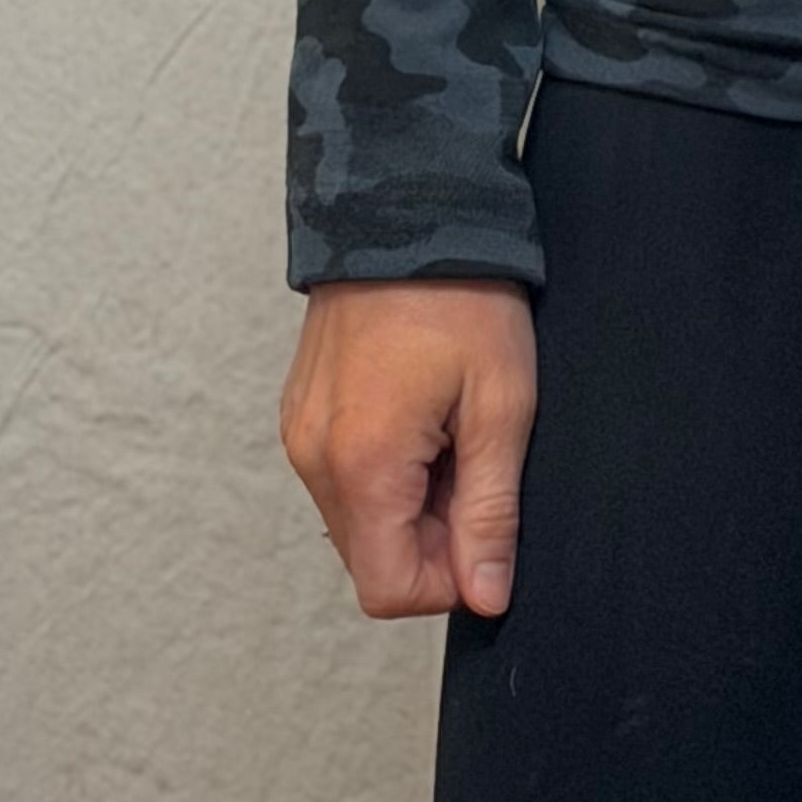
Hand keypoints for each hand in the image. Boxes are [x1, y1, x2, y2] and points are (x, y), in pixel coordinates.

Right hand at [279, 276, 536, 620]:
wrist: (408, 206)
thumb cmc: (462, 298)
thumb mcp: (501, 405)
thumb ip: (490, 512)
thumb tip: (487, 595)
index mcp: (361, 465)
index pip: (389, 589)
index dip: (449, 578)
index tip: (487, 525)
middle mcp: (314, 459)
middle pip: (372, 557)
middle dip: (433, 535)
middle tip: (477, 458)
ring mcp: (301, 434)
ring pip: (360, 518)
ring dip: (413, 499)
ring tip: (452, 427)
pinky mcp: (302, 413)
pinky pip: (344, 476)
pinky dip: (388, 467)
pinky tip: (424, 411)